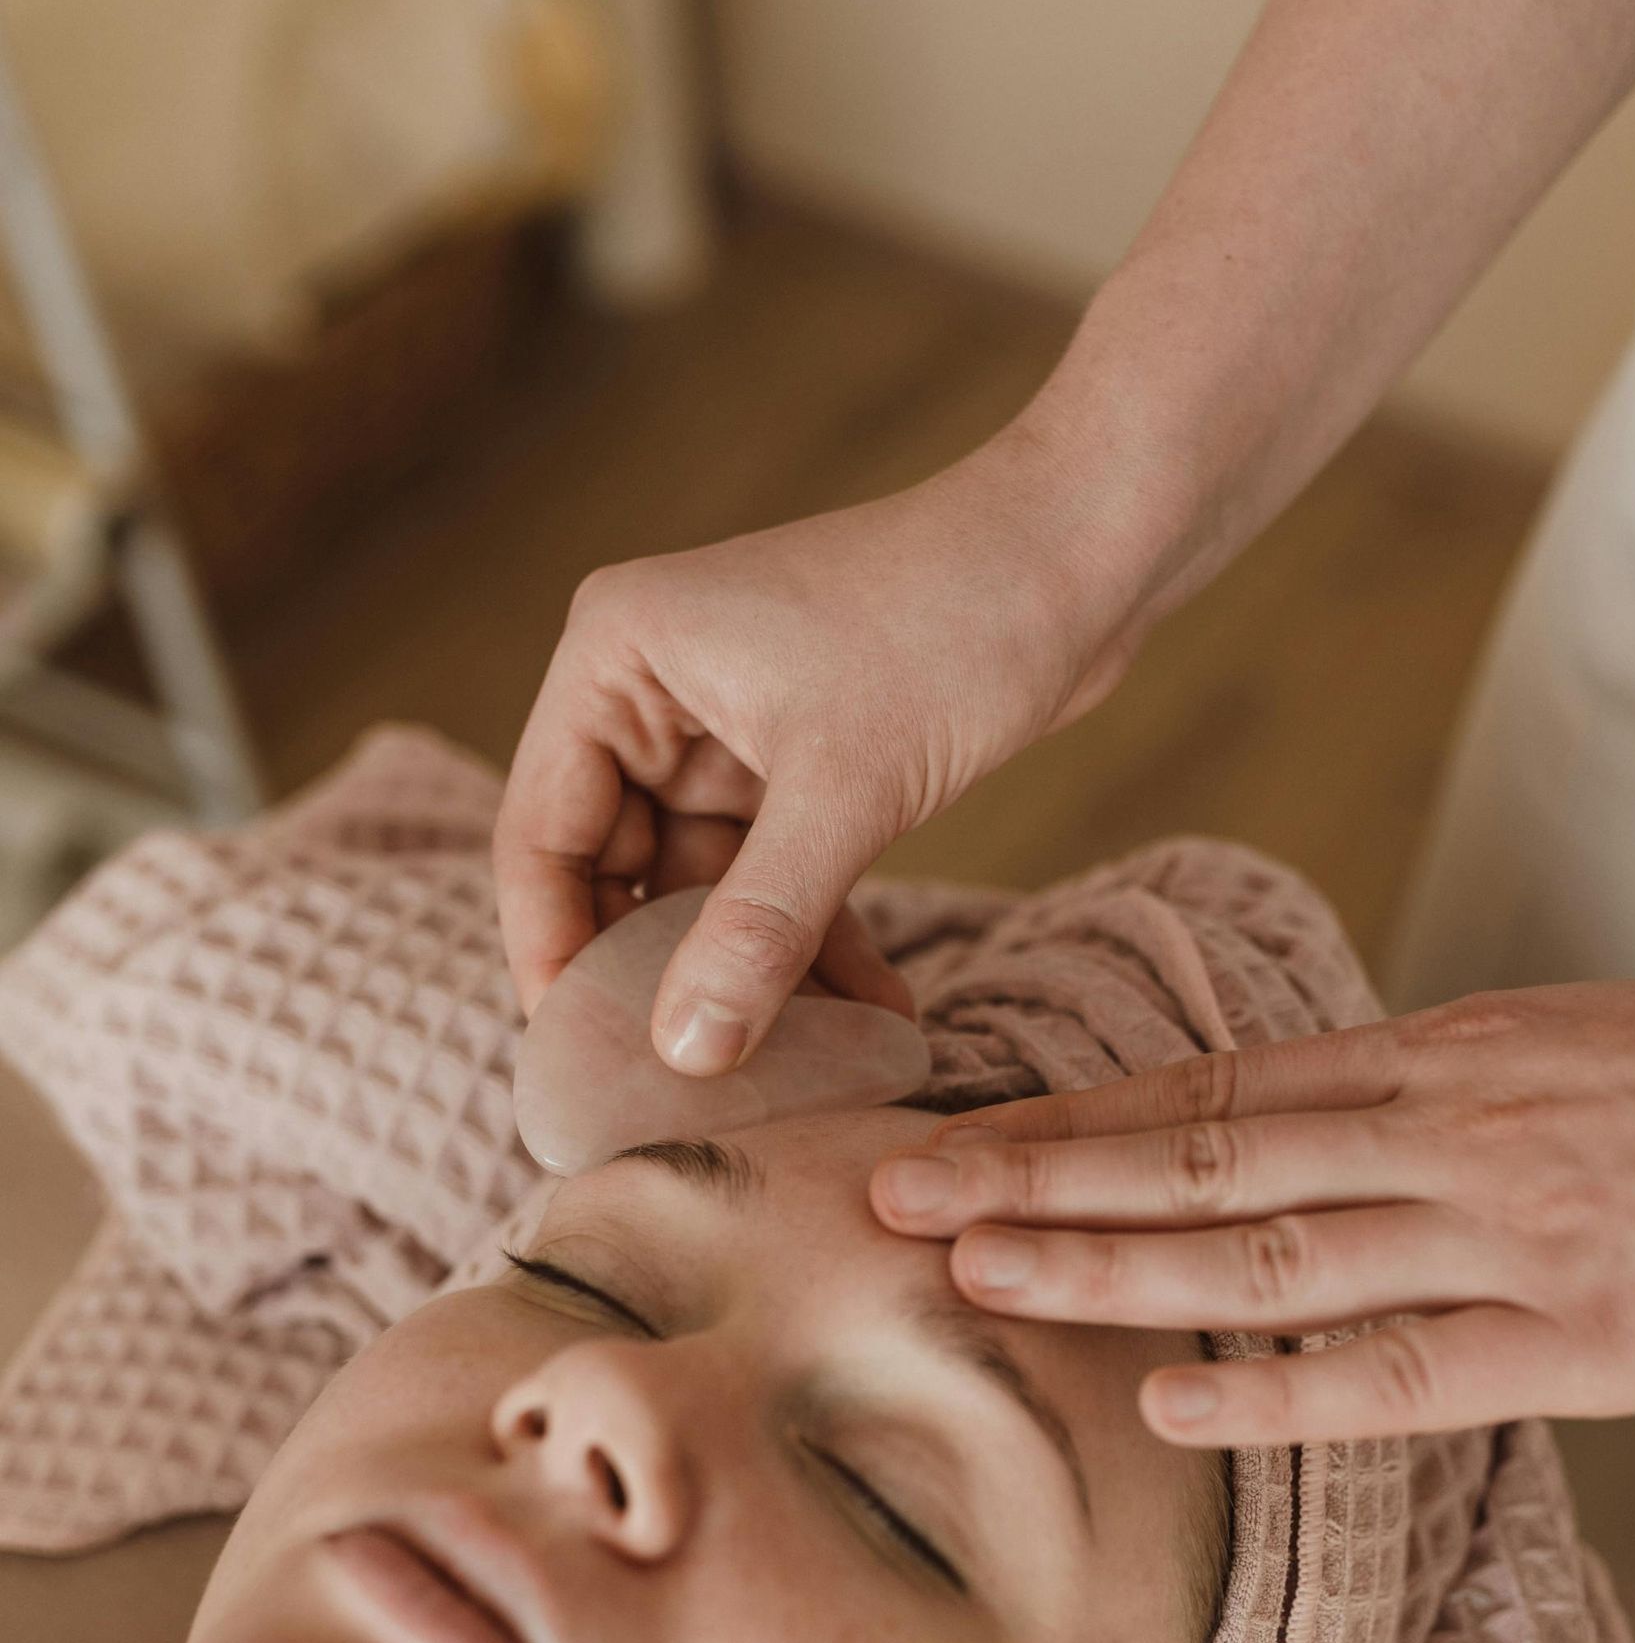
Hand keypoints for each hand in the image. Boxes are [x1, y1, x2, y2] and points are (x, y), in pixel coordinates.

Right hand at [492, 419, 1148, 1059]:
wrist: (1085, 551)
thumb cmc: (956, 620)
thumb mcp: (847, 789)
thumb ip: (759, 926)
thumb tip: (685, 1052)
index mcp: (616, 658)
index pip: (541, 835)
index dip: (552, 956)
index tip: (584, 1065)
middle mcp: (651, 690)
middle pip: (613, 873)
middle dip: (657, 981)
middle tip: (688, 1092)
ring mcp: (726, 729)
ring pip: (703, 890)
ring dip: (751, 976)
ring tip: (801, 1069)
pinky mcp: (800, 761)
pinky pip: (776, 879)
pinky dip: (814, 945)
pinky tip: (872, 1019)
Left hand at [869, 956, 1634, 1442]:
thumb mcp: (1568, 1049)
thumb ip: (1433, 1099)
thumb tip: (1314, 1142)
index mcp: (1442, 1058)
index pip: (1214, 1092)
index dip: (1069, 1121)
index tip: (949, 1133)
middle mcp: (1448, 1130)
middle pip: (1200, 1158)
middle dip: (1034, 1178)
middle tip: (889, 1196)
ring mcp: (1510, 1231)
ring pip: (1269, 1251)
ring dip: (1109, 1266)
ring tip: (973, 1280)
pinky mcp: (1586, 1331)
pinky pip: (1403, 1364)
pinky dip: (1278, 1390)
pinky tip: (1166, 1401)